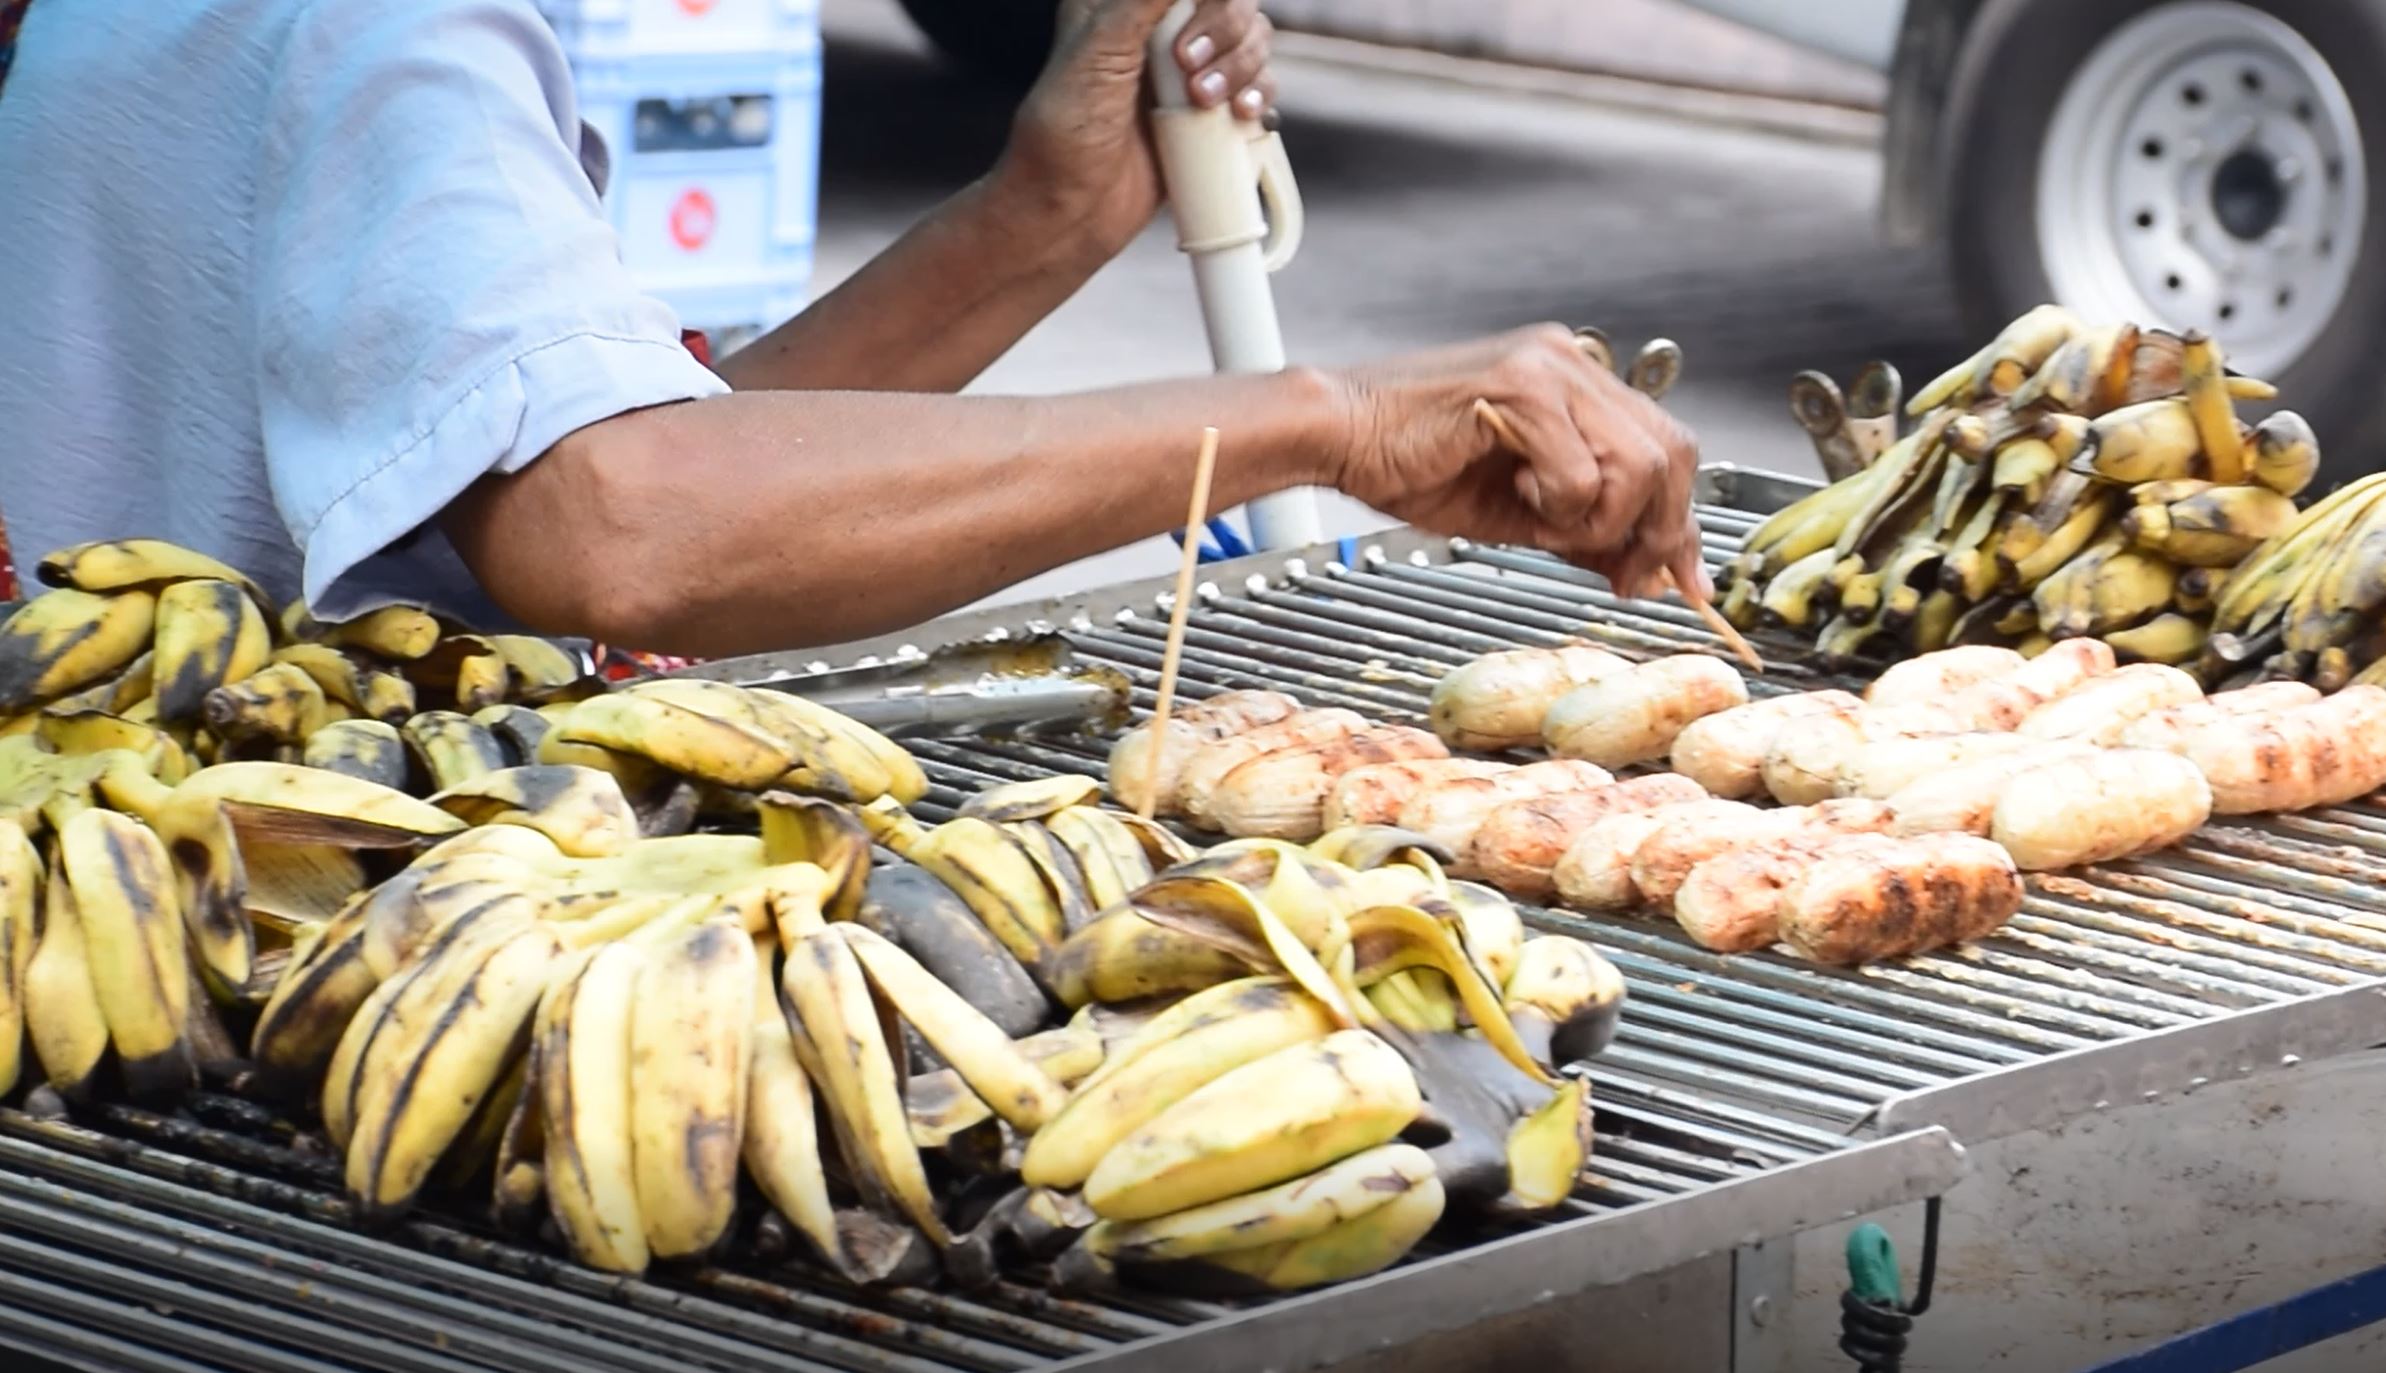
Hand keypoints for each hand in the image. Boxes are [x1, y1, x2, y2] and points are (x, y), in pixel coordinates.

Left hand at [993, 0, 1277, 261]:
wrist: (1071, 209)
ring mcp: (1187, 71)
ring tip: (1204, 102)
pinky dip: (1260, 95)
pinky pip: (1257, 87)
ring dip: (1241, 67)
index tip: (1189, 40)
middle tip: (1187, 67)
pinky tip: (1242, 113)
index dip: (1210, 0)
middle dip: (1224, 31)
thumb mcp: (1098, 46)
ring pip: (1252, 41)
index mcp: (1122, 1)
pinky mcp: (1208, 112)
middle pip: (1233, 3)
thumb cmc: (1065, 132)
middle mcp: (1158, 28)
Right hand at [1329, 325, 1706, 601]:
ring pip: (1638, 463)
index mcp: (1576, 383)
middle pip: (1672, 452)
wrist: (1339, 435)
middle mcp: (1574, 363)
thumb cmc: (1411, 464)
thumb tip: (1640, 569)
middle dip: (1658, 529)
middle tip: (1627, 575)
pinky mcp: (1524, 388)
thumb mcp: (1518, 511)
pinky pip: (1582, 471)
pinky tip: (1516, 496)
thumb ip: (1582, 528)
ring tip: (1545, 523)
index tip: (1682, 577)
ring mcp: (1553, 368)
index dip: (1681, 520)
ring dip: (1600, 518)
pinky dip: (1559, 505)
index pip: (1665, 448)